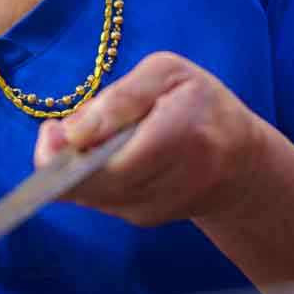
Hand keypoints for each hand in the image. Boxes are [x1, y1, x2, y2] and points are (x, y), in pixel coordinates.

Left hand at [32, 51, 267, 226]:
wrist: (241, 163)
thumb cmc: (202, 106)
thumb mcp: (169, 74)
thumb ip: (122, 97)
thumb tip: (74, 133)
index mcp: (185, 135)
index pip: (116, 162)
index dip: (73, 155)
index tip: (53, 131)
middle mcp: (176, 181)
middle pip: (96, 184)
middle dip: (63, 160)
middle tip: (55, 132)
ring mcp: (160, 207)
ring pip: (93, 194)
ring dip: (76, 168)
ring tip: (87, 137)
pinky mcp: (147, 219)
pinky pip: (101, 200)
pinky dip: (91, 179)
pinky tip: (102, 157)